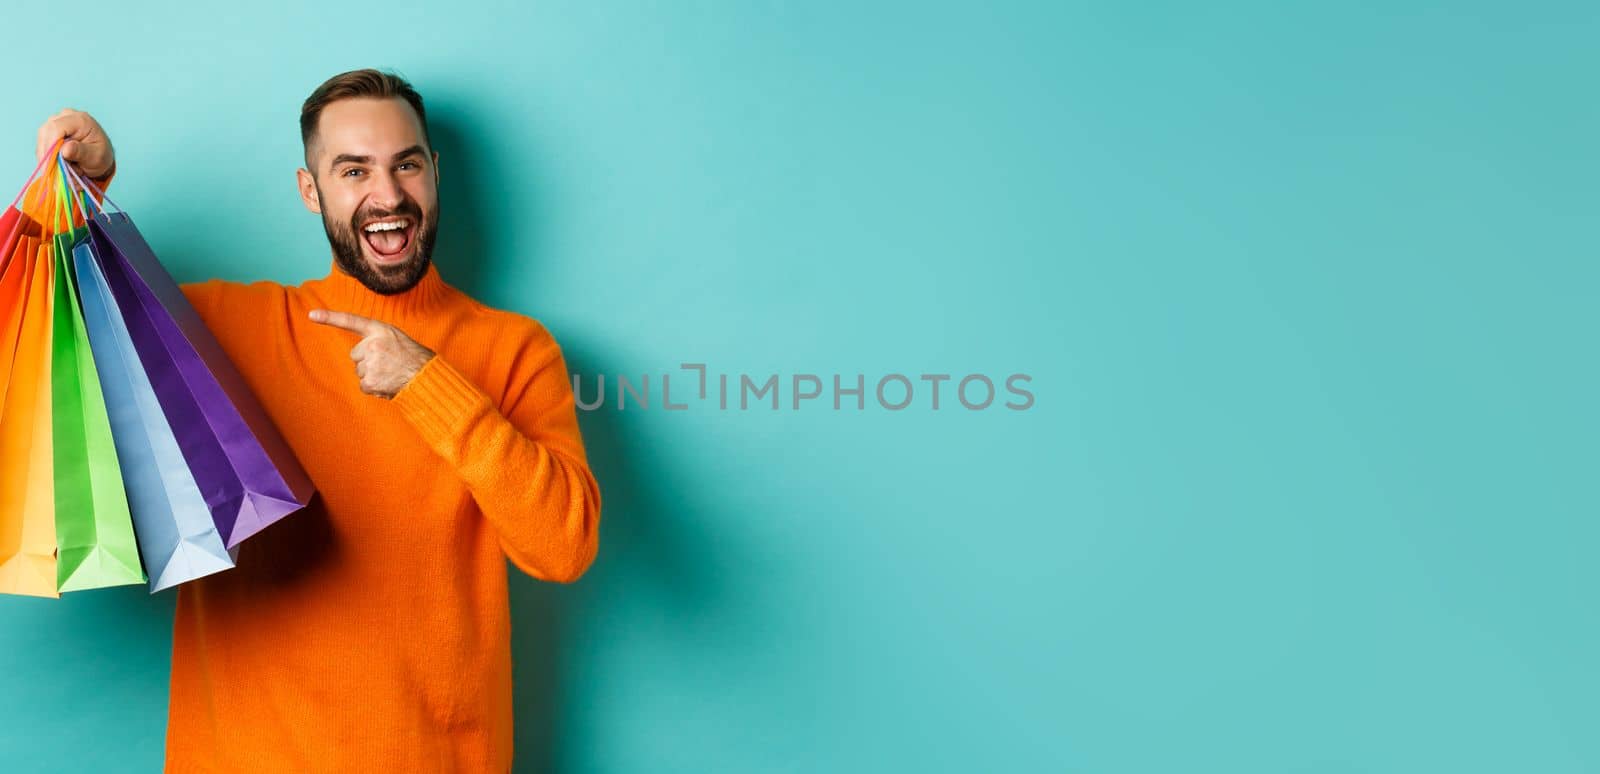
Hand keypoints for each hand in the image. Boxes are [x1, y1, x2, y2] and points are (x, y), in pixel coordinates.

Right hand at [35, 108, 115, 179]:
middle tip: (57, 172)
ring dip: (48, 158)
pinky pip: (41, 145)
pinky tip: (59, 165)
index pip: (56, 128)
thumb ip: (81, 152)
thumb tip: (65, 150)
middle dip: (49, 155)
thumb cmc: (101, 156)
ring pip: (41, 140)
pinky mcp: (48, 131)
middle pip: (45, 133)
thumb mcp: (96, 157)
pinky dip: (48, 158)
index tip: (50, 166)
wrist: (99, 156)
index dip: (50, 146)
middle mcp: (65, 116)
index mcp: (80, 120)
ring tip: (65, 168)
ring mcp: (55, 121)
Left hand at [308, 309, 435, 398]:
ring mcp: (371, 363)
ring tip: (392, 373)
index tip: (311, 314)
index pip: (351, 321)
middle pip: (356, 355)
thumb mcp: (397, 339)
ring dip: (373, 375)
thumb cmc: (414, 358)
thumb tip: (358, 357)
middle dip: (368, 361)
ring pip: (360, 371)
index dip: (330, 318)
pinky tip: (388, 383)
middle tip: (389, 363)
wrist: (427, 377)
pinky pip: (363, 385)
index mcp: (380, 330)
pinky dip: (374, 387)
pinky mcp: (370, 380)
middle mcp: (373, 344)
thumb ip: (377, 341)